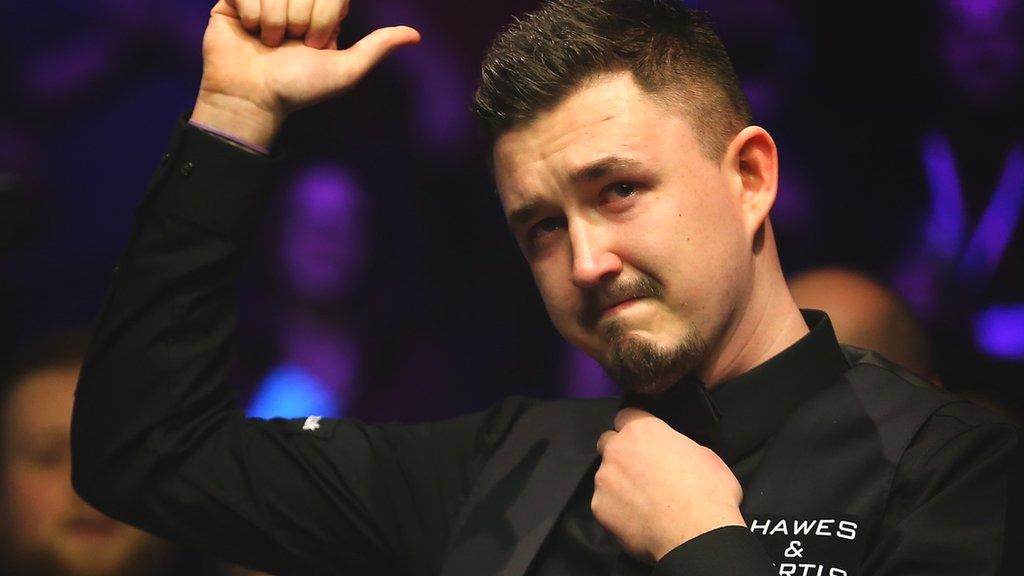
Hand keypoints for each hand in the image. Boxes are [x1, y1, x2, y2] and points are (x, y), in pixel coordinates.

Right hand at [191, 0, 419, 147]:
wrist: (251, 99)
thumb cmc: (298, 88)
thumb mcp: (345, 71)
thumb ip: (378, 47)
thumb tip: (416, 34)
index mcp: (322, 11)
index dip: (323, 17)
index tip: (313, 43)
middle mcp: (294, 0)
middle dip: (298, 20)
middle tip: (289, 44)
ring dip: (274, 21)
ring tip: (268, 42)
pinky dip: (252, 14)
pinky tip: (250, 32)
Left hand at [593, 408, 745, 563]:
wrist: (696, 535)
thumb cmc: (708, 493)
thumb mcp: (705, 456)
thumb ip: (679, 447)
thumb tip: (676, 455)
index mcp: (643, 430)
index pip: (626, 415)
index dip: (634, 427)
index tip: (644, 440)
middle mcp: (617, 449)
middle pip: (608, 442)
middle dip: (620, 452)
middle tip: (641, 471)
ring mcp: (604, 478)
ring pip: (605, 475)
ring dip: (618, 483)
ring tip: (642, 502)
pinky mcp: (599, 507)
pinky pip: (605, 503)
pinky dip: (616, 510)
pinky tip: (637, 519)